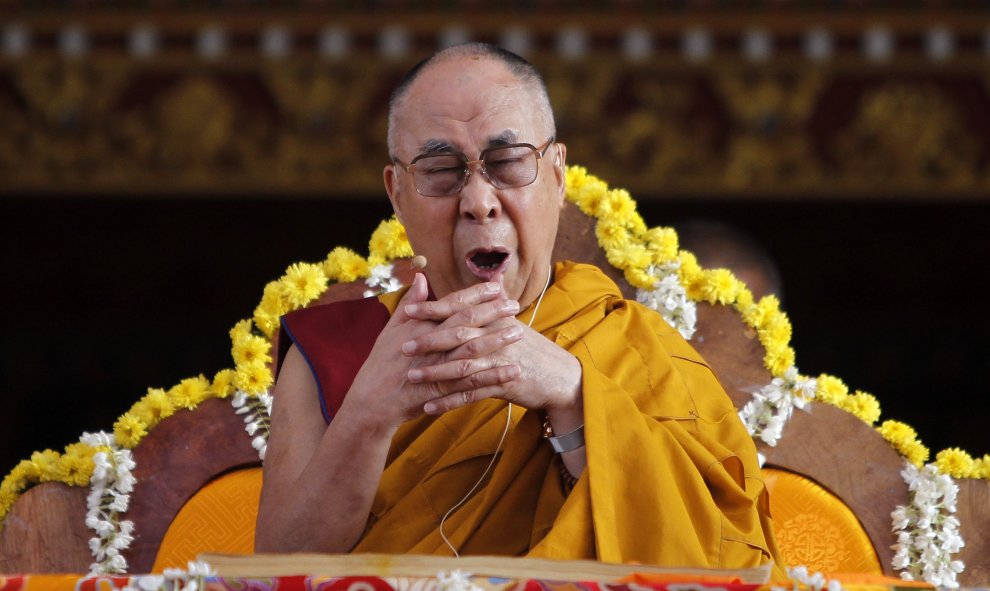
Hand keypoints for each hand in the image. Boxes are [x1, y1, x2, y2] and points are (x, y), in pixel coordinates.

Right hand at [343, 275, 524, 432]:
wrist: (373, 400)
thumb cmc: (382, 362)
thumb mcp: (392, 328)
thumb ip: (412, 302)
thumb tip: (422, 276)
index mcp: (421, 325)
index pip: (453, 304)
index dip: (476, 294)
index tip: (497, 285)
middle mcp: (432, 344)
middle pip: (467, 323)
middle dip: (493, 312)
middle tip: (515, 304)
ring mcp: (438, 367)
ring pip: (473, 350)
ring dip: (499, 341)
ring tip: (520, 332)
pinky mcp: (444, 390)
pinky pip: (474, 382)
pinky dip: (495, 375)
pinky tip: (514, 370)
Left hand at [400, 288, 583, 423]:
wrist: (561, 376)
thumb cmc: (532, 349)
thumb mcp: (515, 323)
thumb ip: (495, 304)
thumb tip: (492, 277)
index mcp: (496, 318)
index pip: (460, 308)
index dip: (433, 308)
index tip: (406, 309)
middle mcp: (497, 336)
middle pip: (458, 334)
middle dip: (428, 339)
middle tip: (402, 345)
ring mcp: (500, 361)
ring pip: (462, 365)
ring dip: (434, 372)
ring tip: (411, 377)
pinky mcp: (503, 385)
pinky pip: (472, 393)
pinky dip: (449, 401)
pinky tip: (429, 407)